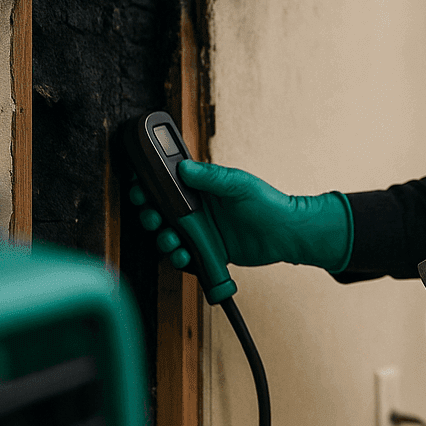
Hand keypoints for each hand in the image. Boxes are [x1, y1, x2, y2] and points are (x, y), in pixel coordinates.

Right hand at [128, 160, 352, 271]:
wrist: (286, 235)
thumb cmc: (268, 203)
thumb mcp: (239, 184)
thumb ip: (211, 177)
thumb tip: (183, 168)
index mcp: (201, 188)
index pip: (166, 184)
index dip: (148, 187)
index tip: (139, 189)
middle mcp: (197, 209)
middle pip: (160, 212)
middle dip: (150, 216)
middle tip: (153, 218)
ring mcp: (201, 231)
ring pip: (168, 236)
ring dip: (163, 239)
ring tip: (172, 240)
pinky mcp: (207, 251)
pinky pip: (184, 256)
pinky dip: (178, 258)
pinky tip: (184, 255)